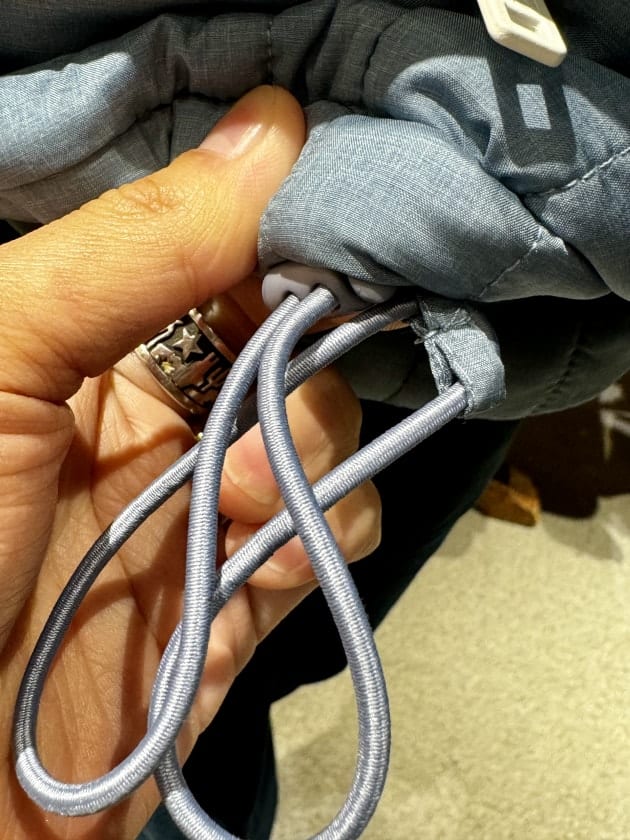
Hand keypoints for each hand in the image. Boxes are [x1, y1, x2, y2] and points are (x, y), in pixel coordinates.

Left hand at [0, 86, 380, 838]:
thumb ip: (133, 248)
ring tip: (248, 505)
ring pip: (320, 444)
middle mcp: (148, 412)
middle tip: (275, 408)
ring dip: (313, 463)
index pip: (220, 256)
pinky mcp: (239, 596)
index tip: (342, 237)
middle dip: (306, 372)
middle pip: (287, 352)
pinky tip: (268, 563)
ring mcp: (200, 506)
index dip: (285, 241)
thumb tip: (270, 130)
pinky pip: (326, 542)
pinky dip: (323, 541)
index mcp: (86, 337)